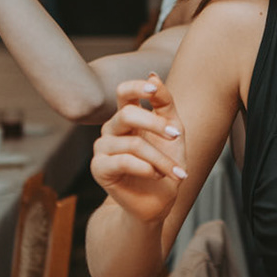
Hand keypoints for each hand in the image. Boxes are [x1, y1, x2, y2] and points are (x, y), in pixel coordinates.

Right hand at [90, 75, 187, 227]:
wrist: (158, 202)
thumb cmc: (166, 165)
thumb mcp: (173, 131)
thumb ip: (164, 104)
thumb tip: (153, 75)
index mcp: (128, 117)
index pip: (125, 92)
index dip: (137, 87)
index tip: (153, 89)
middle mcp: (112, 129)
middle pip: (128, 114)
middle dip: (156, 125)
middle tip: (177, 136)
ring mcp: (103, 148)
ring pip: (134, 144)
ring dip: (161, 159)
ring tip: (176, 172)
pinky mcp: (99, 168)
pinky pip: (124, 161)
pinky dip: (147, 168)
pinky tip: (157, 175)